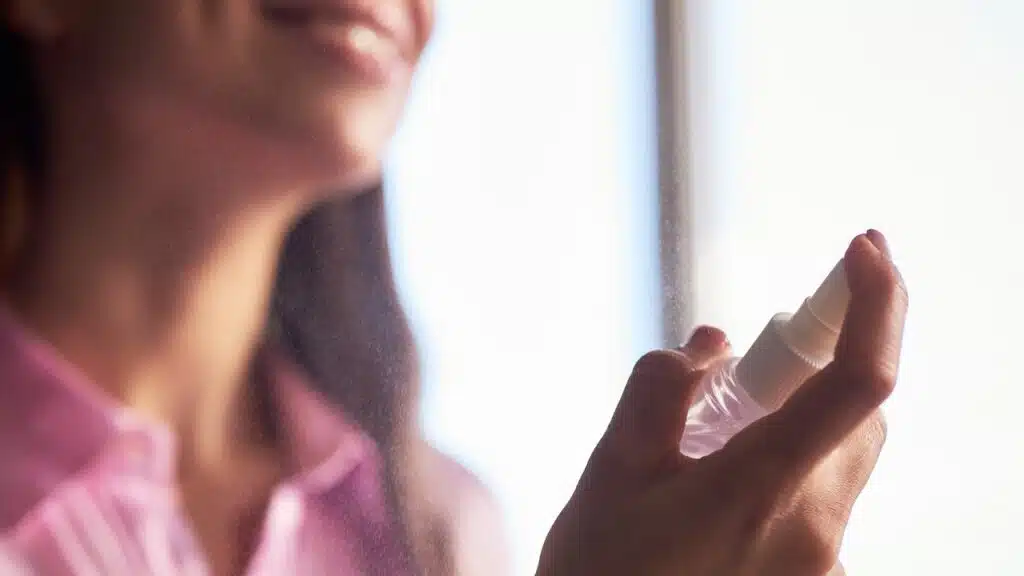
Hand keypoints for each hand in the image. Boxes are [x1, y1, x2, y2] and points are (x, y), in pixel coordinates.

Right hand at [537, 231, 906, 575]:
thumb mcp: (610, 470)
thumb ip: (662, 388)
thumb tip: (713, 343)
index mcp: (763, 492)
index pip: (859, 382)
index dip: (877, 302)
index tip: (865, 247)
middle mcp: (816, 534)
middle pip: (858, 418)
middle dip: (817, 370)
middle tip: (745, 365)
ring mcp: (821, 569)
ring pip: (838, 462)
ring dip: (794, 424)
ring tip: (706, 442)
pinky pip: (816, 505)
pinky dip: (782, 472)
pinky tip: (713, 494)